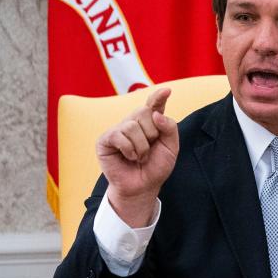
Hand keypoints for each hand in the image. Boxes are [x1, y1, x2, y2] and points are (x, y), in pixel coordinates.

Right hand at [96, 87, 179, 226]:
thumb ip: (170, 128)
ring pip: (133, 126)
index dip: (158, 97)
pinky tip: (129, 157)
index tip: (167, 91)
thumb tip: (156, 114)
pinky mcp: (105, 139)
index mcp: (150, 123)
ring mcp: (118, 129)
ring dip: (142, 147)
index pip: (154, 105)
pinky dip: (130, 149)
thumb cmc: (155, 167)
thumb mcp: (171, 149)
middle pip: (145, 112)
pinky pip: (120, 135)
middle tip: (149, 150)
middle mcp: (133, 122)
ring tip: (140, 157)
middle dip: (152, 134)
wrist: (142, 186)